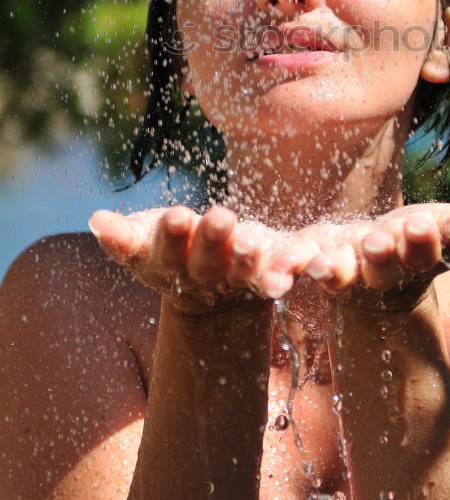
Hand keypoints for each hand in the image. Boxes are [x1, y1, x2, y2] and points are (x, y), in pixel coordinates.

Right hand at [88, 205, 310, 305]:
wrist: (211, 283)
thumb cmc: (172, 245)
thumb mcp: (144, 238)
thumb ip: (123, 235)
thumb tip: (97, 220)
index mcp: (167, 266)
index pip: (165, 254)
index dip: (171, 238)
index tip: (176, 216)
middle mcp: (203, 279)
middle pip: (207, 264)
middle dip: (213, 241)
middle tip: (220, 217)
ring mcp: (238, 281)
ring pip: (244, 273)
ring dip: (250, 258)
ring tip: (253, 238)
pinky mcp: (270, 276)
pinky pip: (281, 275)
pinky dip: (291, 269)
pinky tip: (302, 260)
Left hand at [293, 199, 449, 295]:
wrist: (370, 256)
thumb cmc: (414, 235)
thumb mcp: (442, 227)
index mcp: (417, 260)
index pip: (427, 254)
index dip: (424, 243)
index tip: (420, 224)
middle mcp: (381, 273)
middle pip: (382, 270)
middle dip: (380, 257)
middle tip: (376, 242)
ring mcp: (345, 271)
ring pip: (338, 275)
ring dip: (331, 270)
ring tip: (318, 266)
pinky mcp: (310, 262)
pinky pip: (295, 265)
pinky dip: (285, 266)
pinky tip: (276, 269)